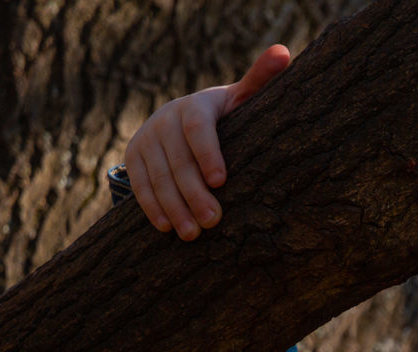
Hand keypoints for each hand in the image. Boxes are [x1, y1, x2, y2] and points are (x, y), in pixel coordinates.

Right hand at [125, 44, 290, 239]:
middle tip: (213, 220)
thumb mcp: (242, 99)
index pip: (198, 128)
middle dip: (194, 193)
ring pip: (158, 176)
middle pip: (178, 160)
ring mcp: (147, 137)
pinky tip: (166, 227)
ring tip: (192, 233)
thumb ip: (259, 80)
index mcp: (196, 105)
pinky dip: (152, 207)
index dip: (208, 153)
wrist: (184, 117)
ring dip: (174, 206)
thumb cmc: (227, 114)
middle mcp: (166, 118)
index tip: (221, 181)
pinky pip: (139, 183)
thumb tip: (283, 53)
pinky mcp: (134, 155)